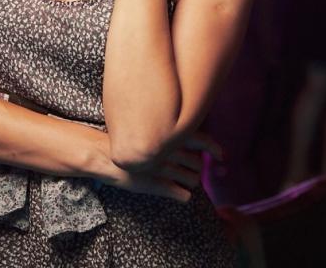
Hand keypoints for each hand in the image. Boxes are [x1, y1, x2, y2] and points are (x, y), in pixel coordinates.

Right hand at [100, 131, 222, 202]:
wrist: (104, 154)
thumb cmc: (126, 140)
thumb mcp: (149, 131)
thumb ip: (170, 132)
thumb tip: (188, 138)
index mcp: (170, 135)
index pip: (203, 140)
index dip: (215, 149)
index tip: (221, 156)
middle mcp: (171, 150)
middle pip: (198, 163)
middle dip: (196, 167)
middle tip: (187, 168)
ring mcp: (165, 168)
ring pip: (193, 179)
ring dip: (190, 180)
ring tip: (178, 178)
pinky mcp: (159, 186)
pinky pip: (183, 194)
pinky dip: (183, 194)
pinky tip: (175, 191)